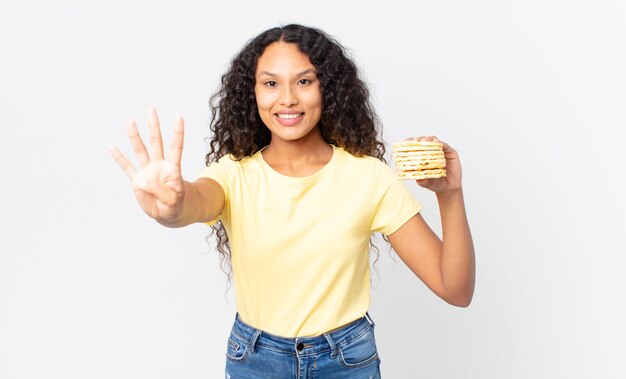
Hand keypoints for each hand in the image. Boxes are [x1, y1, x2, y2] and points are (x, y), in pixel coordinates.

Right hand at [109, 107, 185, 222]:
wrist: (169, 213)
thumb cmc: (175, 205)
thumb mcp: (173, 201)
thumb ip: (160, 190)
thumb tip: (142, 180)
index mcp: (172, 169)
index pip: (175, 147)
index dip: (177, 133)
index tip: (179, 117)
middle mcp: (159, 166)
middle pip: (156, 142)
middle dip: (154, 125)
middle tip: (151, 109)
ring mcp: (147, 172)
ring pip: (140, 150)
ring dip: (135, 135)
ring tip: (130, 120)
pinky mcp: (137, 181)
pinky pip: (127, 167)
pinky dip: (119, 158)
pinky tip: (111, 147)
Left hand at [407, 136, 461, 193]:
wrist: (449, 188)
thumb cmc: (435, 184)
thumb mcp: (426, 183)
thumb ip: (421, 180)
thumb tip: (414, 176)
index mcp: (422, 156)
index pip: (415, 146)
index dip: (410, 143)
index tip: (406, 143)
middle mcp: (431, 152)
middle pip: (423, 140)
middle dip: (419, 140)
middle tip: (416, 142)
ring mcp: (441, 151)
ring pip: (434, 140)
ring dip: (428, 139)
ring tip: (424, 142)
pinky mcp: (450, 153)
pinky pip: (445, 145)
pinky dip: (440, 143)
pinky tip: (437, 143)